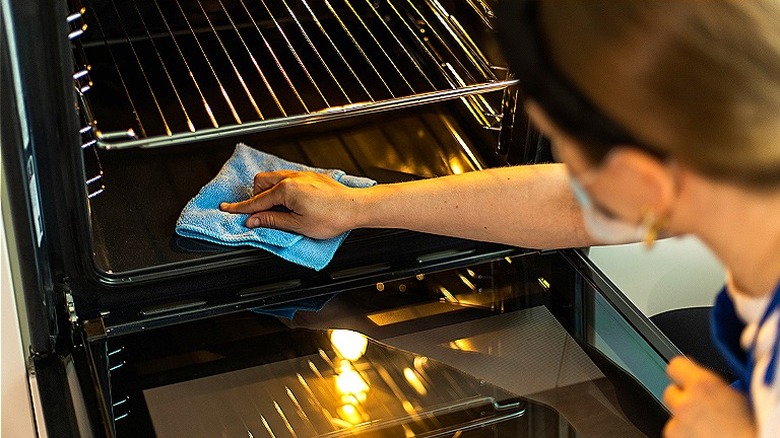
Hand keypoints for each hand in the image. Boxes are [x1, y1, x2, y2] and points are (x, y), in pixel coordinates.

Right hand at [219, 170, 366, 238]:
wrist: (355, 207)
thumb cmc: (332, 217)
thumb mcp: (298, 226)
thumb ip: (272, 221)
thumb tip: (253, 220)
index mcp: (286, 190)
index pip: (256, 202)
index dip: (240, 208)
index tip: (227, 209)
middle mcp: (292, 178)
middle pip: (261, 183)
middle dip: (256, 198)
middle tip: (260, 214)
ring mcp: (301, 175)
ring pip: (273, 178)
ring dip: (268, 192)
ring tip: (276, 209)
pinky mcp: (310, 176)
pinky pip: (286, 178)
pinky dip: (281, 188)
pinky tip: (289, 201)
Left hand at [663, 356, 755, 437]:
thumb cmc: (755, 429)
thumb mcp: (742, 398)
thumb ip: (720, 387)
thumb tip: (715, 386)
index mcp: (703, 386)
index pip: (676, 366)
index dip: (683, 372)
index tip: (687, 376)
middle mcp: (686, 403)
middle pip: (671, 392)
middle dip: (684, 399)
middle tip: (702, 408)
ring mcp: (677, 425)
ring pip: (673, 416)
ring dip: (685, 421)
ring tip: (708, 429)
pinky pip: (676, 434)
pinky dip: (686, 436)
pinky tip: (705, 437)